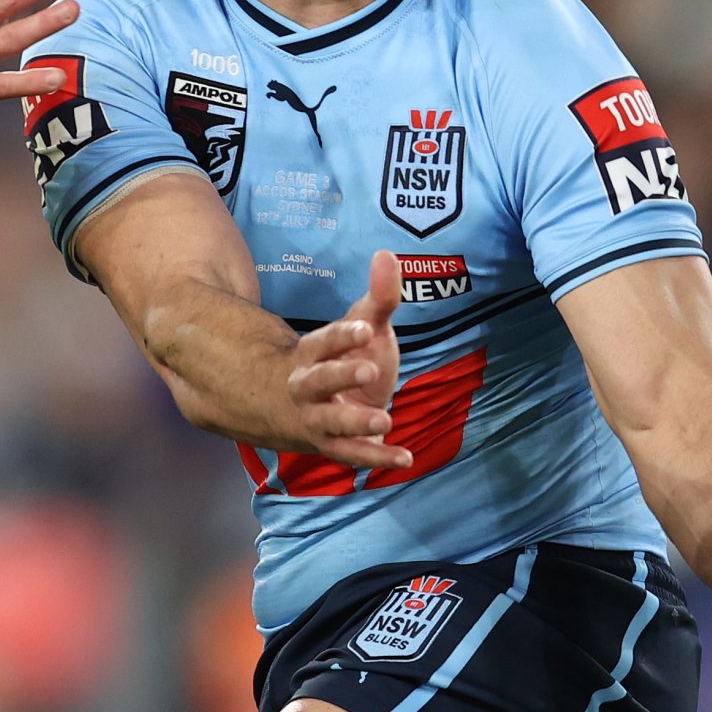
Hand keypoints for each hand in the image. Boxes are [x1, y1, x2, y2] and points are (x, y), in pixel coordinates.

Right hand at [285, 251, 414, 469]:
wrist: (309, 406)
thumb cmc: (341, 359)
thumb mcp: (362, 326)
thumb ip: (379, 296)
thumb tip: (388, 254)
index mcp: (311, 354)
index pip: (323, 342)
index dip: (342, 336)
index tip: (365, 328)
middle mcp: (307, 387)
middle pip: (317, 382)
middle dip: (341, 376)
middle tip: (368, 371)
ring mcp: (317, 419)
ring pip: (331, 423)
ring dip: (355, 423)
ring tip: (384, 420)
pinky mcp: (332, 445)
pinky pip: (351, 454)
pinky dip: (376, 458)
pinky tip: (404, 458)